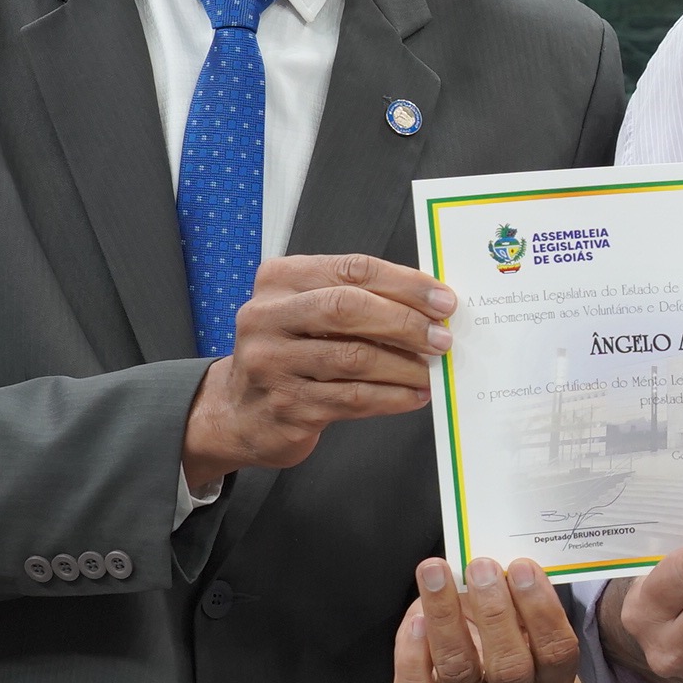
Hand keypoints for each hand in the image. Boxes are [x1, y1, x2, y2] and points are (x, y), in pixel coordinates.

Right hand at [183, 254, 452, 489]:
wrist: (240, 412)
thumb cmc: (288, 353)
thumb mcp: (307, 312)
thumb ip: (357, 299)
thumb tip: (428, 306)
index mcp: (279, 280)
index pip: (352, 269)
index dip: (405, 283)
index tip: (443, 300)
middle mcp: (267, 317)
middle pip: (348, 308)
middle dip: (405, 322)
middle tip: (441, 337)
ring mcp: (272, 363)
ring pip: (353, 358)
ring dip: (404, 366)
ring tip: (430, 370)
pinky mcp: (286, 406)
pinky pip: (352, 399)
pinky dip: (392, 397)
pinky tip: (413, 395)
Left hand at [392, 556, 581, 682]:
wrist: (462, 640)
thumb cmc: (496, 615)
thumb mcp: (517, 603)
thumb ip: (517, 588)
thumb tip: (502, 557)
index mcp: (549, 675)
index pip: (557, 653)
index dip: (542, 610)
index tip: (522, 567)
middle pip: (510, 668)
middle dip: (495, 613)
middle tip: (481, 567)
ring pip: (459, 672)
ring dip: (447, 618)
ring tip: (438, 574)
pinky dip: (414, 655)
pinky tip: (416, 619)